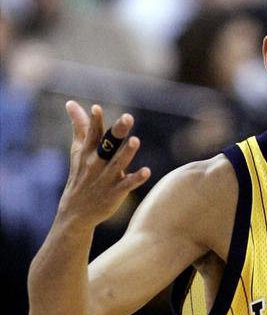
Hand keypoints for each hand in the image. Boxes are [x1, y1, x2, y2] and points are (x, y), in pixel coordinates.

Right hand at [59, 101, 150, 227]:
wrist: (76, 212)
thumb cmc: (80, 176)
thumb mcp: (78, 151)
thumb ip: (80, 127)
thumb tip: (71, 103)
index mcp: (88, 152)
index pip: (92, 134)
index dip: (95, 121)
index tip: (97, 108)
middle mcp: (96, 164)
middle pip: (107, 145)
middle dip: (117, 132)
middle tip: (128, 117)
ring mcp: (106, 179)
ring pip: (118, 163)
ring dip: (127, 153)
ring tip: (136, 140)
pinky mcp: (115, 193)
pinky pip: (127, 185)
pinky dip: (136, 179)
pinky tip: (147, 171)